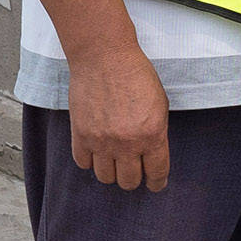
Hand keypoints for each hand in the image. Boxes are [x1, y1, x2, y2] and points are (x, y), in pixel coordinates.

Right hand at [69, 44, 171, 190]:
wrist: (104, 56)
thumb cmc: (135, 74)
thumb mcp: (159, 103)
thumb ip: (156, 132)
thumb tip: (152, 154)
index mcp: (152, 134)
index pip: (156, 173)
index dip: (156, 182)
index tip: (154, 184)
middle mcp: (127, 143)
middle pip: (129, 181)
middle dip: (134, 178)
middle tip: (133, 170)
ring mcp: (102, 141)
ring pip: (105, 177)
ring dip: (111, 172)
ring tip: (113, 160)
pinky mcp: (81, 134)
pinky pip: (83, 163)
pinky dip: (90, 160)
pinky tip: (95, 151)